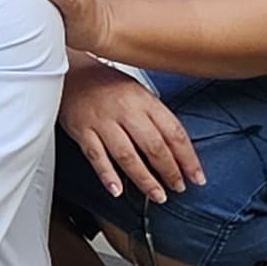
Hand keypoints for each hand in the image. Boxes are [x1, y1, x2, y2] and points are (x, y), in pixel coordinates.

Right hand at [58, 58, 203, 203]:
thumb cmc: (106, 84)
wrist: (70, 70)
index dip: (188, 158)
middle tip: (178, 187)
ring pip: (127, 155)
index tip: (196, 176)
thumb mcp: (138, 92)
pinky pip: (96, 156)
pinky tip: (117, 189)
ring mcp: (103, 120)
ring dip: (144, 179)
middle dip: (170, 172)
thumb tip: (176, 150)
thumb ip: (155, 117)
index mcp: (144, 100)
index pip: (174, 132)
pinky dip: (107, 175)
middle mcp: (125, 110)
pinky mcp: (82, 130)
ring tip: (156, 195)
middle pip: (154, 146)